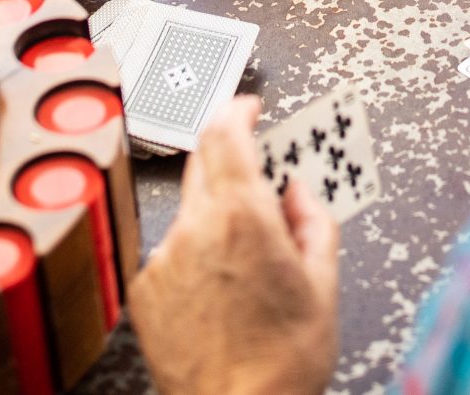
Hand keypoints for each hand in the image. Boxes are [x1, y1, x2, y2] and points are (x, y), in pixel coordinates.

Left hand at [132, 97, 338, 394]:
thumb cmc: (281, 362)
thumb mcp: (323, 283)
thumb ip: (313, 220)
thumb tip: (299, 191)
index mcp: (242, 217)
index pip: (226, 131)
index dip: (238, 108)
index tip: (251, 106)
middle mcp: (195, 229)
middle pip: (205, 163)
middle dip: (233, 161)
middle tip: (263, 182)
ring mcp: (165, 260)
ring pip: (191, 212)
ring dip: (217, 216)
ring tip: (250, 264)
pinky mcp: (147, 290)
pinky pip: (174, 251)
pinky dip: (197, 254)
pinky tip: (222, 290)